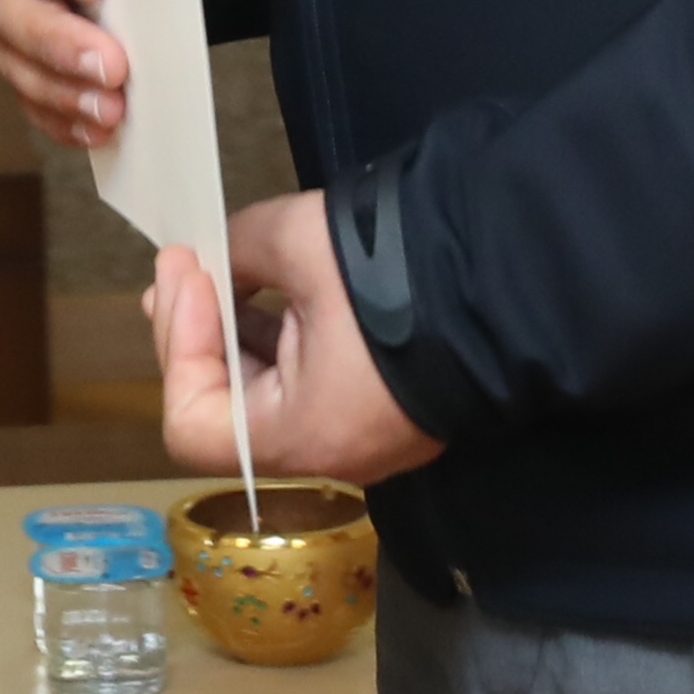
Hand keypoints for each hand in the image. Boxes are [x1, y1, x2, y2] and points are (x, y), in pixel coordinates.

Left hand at [150, 192, 442, 484]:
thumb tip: (212, 259)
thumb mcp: (294, 240)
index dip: (177, 344)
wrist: (516, 273)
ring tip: (212, 272)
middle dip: (195, 336)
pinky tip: (268, 288)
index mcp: (304, 435)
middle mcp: (332, 453)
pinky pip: (314, 387)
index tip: (186, 273)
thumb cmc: (393, 271)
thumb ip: (233, 252)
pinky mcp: (389, 406)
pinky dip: (281, 342)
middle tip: (182, 270)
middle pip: (228, 413)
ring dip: (235, 337)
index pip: (193, 422)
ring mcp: (366, 434)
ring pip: (270, 398)